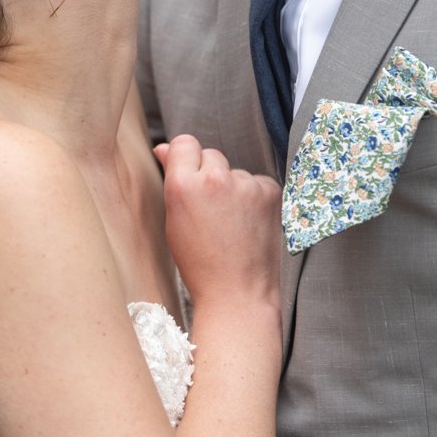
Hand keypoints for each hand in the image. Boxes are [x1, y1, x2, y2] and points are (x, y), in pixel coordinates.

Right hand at [153, 135, 280, 307]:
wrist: (237, 294)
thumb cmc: (200, 263)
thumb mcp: (174, 220)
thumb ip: (173, 179)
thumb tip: (166, 148)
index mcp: (183, 185)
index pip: (184, 143)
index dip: (186, 158)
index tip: (189, 173)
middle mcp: (214, 179)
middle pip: (210, 154)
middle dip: (209, 173)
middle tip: (210, 209)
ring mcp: (245, 184)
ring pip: (235, 171)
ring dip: (233, 187)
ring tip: (232, 224)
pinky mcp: (270, 192)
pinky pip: (257, 183)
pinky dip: (254, 198)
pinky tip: (250, 224)